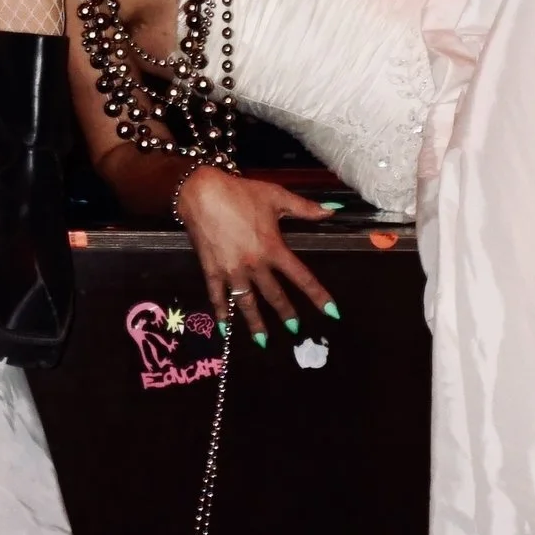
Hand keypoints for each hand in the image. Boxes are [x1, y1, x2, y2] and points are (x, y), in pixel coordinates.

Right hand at [173, 166, 336, 342]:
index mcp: (273, 248)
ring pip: (247, 302)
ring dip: (256, 323)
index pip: (301, 277)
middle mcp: (254, 265)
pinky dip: (221, 313)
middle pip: (274, 295)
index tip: (332, 312)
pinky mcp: (212, 270)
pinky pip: (217, 296)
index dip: (317, 295)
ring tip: (263, 341)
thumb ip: (305, 208)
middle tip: (295, 329)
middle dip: (286, 313)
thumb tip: (333, 211)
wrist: (201, 192)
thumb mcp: (276, 196)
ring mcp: (232, 270)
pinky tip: (225, 328)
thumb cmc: (240, 193)